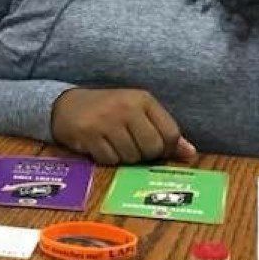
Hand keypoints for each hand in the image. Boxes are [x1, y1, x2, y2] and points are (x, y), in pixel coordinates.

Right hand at [50, 87, 197, 165]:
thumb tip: (190, 154)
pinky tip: (100, 146)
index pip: (170, 134)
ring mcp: (107, 120)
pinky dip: (107, 159)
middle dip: (144, 154)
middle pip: (152, 149)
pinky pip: (109, 160)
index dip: (166, 149)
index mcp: (143, 99)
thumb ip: (164, 132)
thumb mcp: (139, 114)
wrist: (68, 105)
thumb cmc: (110, 110)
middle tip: (131, 146)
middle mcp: (127, 107)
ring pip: (131, 157)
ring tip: (115, 144)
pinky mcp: (89, 133)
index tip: (155, 148)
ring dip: (124, 157)